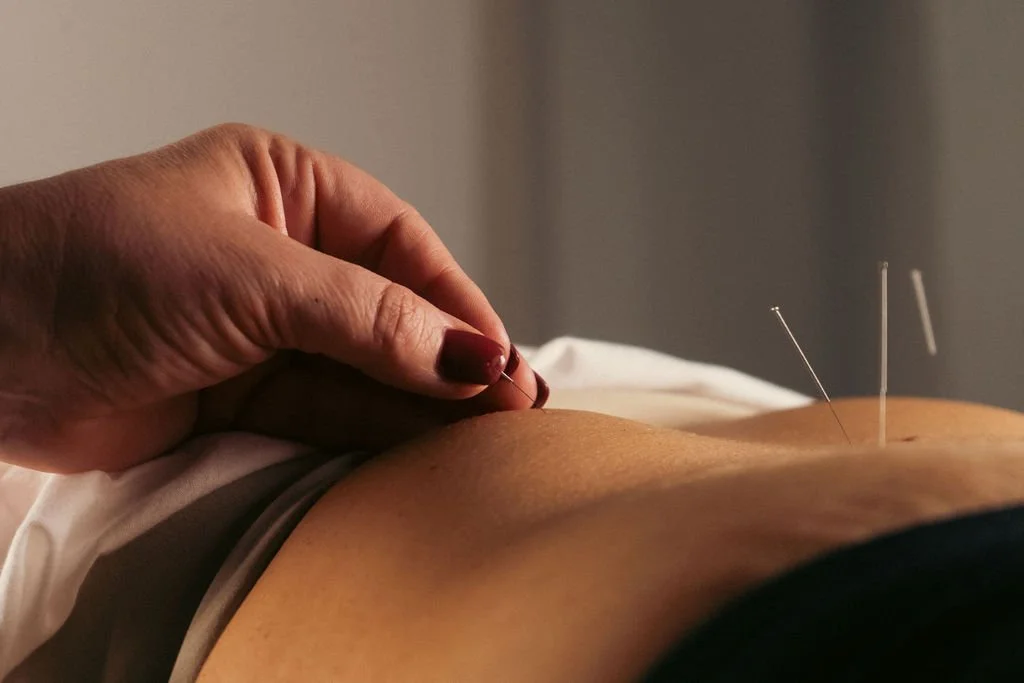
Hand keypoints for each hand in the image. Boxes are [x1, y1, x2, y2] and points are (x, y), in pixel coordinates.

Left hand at [0, 124, 546, 471]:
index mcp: (287, 189)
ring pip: (363, 370)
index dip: (455, 303)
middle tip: (509, 402)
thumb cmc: (96, 264)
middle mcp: (281, 258)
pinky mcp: (241, 394)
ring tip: (483, 435)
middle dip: (448, 359)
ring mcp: (262, 330)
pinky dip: (371, 434)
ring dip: (418, 404)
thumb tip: (466, 355)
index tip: (498, 356)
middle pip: (390, 312)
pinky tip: (420, 449)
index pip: (399, 247)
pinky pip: (325, 413)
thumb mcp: (254, 275)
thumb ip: (367, 319)